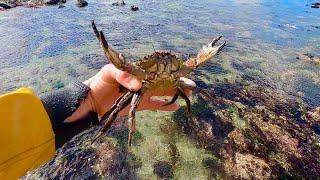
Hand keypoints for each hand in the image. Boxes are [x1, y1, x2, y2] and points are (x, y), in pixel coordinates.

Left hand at [65, 64, 195, 122]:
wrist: (92, 101)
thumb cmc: (99, 82)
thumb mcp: (108, 73)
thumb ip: (123, 75)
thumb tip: (139, 85)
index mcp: (138, 71)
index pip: (158, 69)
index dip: (171, 70)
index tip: (183, 73)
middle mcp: (143, 81)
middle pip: (164, 81)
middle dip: (178, 83)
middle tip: (192, 86)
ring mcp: (142, 94)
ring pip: (163, 92)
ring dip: (175, 93)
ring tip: (189, 96)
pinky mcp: (140, 105)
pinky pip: (156, 105)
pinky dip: (165, 106)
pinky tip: (176, 106)